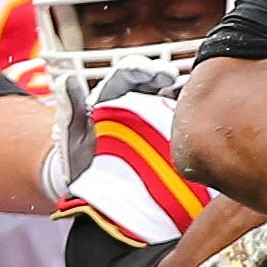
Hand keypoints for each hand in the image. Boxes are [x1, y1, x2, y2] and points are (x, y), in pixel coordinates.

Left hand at [45, 62, 186, 201]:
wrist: (90, 196)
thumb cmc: (77, 165)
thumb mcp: (70, 137)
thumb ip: (70, 108)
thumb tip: (68, 78)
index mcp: (108, 100)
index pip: (125, 76)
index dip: (141, 70)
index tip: (157, 72)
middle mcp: (129, 107)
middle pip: (150, 84)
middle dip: (164, 77)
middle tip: (176, 79)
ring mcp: (146, 125)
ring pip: (165, 101)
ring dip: (179, 94)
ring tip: (193, 94)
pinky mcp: (159, 143)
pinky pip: (175, 126)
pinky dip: (186, 119)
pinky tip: (198, 119)